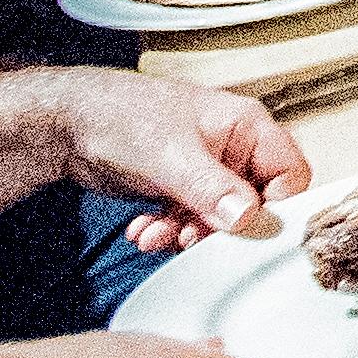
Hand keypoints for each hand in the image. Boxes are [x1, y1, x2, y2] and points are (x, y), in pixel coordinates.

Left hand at [32, 69, 308, 251]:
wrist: (67, 124)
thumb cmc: (122, 117)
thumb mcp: (172, 158)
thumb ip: (213, 190)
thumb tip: (250, 218)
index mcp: (247, 126)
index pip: (290, 173)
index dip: (276, 206)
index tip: (247, 231)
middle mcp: (233, 147)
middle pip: (254, 202)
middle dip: (219, 228)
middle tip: (189, 240)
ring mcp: (207, 168)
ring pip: (219, 217)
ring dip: (186, 233)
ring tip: (154, 235)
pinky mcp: (182, 185)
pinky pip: (191, 218)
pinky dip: (168, 230)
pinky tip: (143, 229)